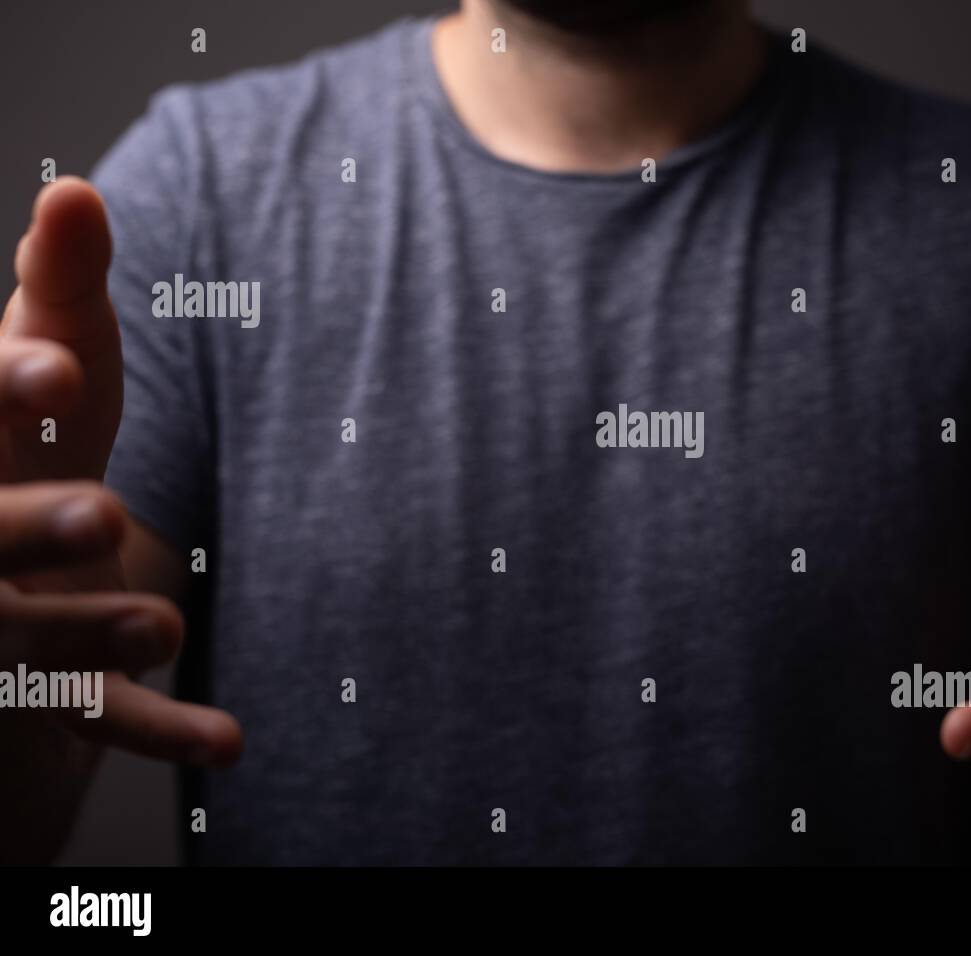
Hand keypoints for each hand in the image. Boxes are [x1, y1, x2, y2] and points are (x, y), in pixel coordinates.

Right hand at [0, 178, 240, 778]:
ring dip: (89, 633)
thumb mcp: (48, 355)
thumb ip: (64, 283)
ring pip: (23, 639)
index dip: (2, 389)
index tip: (62, 372)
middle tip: (105, 513)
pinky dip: (159, 730)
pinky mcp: (42, 689)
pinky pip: (94, 719)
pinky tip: (226, 741)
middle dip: (27, 526)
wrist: (11, 560)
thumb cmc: (31, 434)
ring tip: (165, 622)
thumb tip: (80, 192)